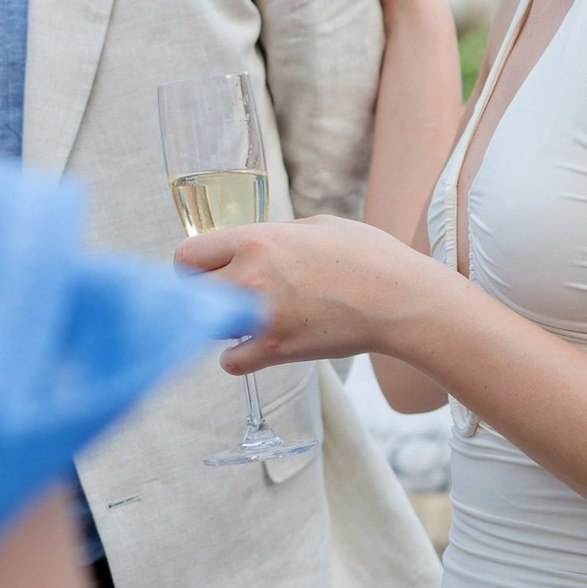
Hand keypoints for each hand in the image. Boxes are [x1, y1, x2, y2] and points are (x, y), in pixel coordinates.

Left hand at [175, 212, 434, 369]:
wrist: (399, 299)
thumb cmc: (367, 256)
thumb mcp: (317, 226)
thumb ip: (276, 235)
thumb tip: (253, 244)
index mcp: (256, 240)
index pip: (187, 255)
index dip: (192, 265)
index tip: (204, 272)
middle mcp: (249, 276)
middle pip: (188, 293)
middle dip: (199, 295)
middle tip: (220, 298)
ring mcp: (259, 316)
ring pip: (207, 327)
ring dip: (221, 325)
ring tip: (244, 321)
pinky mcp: (275, 349)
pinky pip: (231, 361)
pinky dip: (240, 357)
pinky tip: (256, 347)